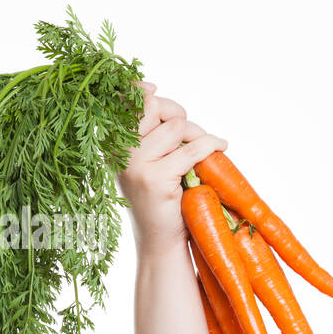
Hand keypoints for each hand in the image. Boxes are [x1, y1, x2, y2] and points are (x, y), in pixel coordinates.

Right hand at [117, 81, 227, 254]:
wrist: (159, 244)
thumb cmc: (159, 202)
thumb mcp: (146, 162)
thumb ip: (146, 133)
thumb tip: (153, 92)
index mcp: (112, 145)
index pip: (126, 102)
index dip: (142, 91)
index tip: (154, 89)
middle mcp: (118, 152)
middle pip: (154, 108)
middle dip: (179, 116)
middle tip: (194, 134)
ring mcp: (135, 165)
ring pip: (176, 127)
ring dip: (198, 134)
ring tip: (206, 148)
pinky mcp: (156, 179)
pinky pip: (192, 149)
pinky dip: (211, 144)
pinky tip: (221, 147)